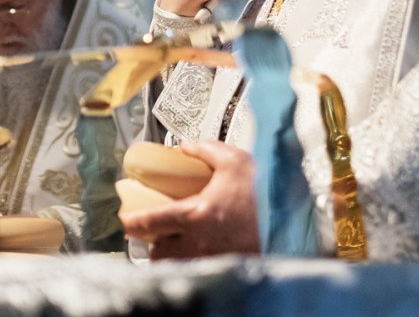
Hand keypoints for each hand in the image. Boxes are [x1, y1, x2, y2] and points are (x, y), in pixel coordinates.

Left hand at [118, 140, 260, 259]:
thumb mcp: (236, 161)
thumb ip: (206, 150)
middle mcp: (198, 243)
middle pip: (157, 251)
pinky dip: (189, 264)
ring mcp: (211, 261)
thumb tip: (186, 147)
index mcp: (196, 215)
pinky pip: (195, 271)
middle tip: (157, 229)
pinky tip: (198, 252)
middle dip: (154, 242)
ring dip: (170, 255)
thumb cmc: (266, 195)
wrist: (293, 222)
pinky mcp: (224, 270)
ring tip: (177, 242)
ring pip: (174, 265)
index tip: (125, 217)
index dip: (130, 221)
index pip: (147, 222)